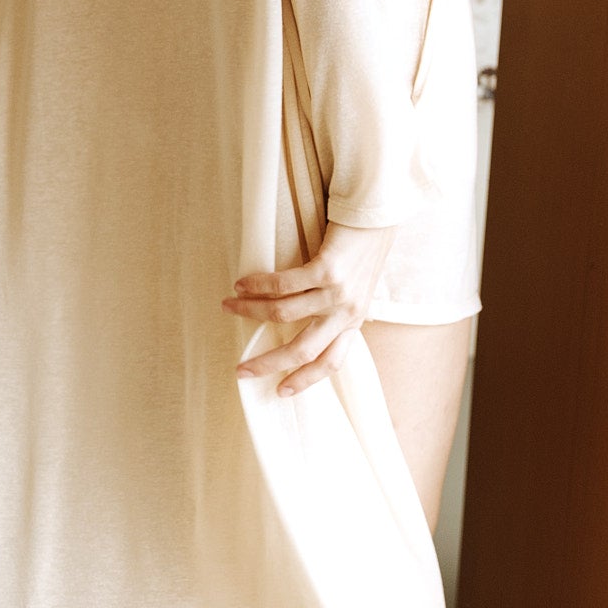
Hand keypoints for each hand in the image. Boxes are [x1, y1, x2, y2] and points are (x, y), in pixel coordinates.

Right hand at [222, 219, 397, 395]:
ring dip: (251, 312)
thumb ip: (334, 309)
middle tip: (241, 370)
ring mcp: (337, 293)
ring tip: (229, 306)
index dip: (305, 380)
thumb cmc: (361, 249)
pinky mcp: (327, 270)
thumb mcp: (355, 288)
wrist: (378, 216)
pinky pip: (283, 284)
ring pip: (284, 314)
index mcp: (353, 322)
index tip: (281, 391)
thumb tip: (301, 323)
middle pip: (303, 350)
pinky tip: (242, 285)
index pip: (330, 362)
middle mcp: (346, 313)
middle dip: (268, 363)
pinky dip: (258, 285)